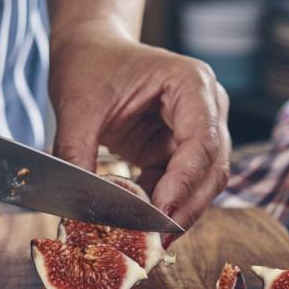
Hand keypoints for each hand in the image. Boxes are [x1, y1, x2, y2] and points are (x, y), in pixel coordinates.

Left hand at [49, 27, 230, 230]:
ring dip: (175, 212)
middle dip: (185, 207)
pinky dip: (159, 207)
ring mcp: (197, 130)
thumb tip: (76, 204)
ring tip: (144, 238)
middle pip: (212, 170)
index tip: (160, 215)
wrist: (89, 48)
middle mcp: (206, 107)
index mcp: (191, 84)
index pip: (203, 143)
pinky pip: (177, 187)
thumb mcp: (77, 106)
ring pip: (201, 184)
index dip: (184, 184)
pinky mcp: (178, 150)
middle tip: (156, 240)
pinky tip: (134, 221)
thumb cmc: (89, 62)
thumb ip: (76, 153)